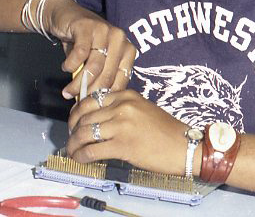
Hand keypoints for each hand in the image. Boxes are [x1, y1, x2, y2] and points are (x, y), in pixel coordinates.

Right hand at [43, 0, 136, 98]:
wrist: (67, 16)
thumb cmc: (84, 43)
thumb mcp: (95, 61)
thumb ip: (99, 78)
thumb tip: (95, 104)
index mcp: (127, 49)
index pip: (121, 79)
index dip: (107, 95)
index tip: (94, 105)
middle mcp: (120, 39)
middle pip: (108, 74)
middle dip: (91, 92)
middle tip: (78, 101)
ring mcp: (105, 31)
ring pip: (94, 66)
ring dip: (78, 83)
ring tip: (67, 91)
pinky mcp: (88, 26)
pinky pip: (81, 53)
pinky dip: (71, 64)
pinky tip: (65, 67)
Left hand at [66, 89, 189, 175]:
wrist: (183, 146)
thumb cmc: (165, 131)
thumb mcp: (142, 110)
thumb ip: (120, 110)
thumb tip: (95, 120)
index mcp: (126, 95)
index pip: (90, 100)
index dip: (76, 113)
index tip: (73, 123)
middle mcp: (122, 106)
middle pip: (84, 117)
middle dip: (72, 130)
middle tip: (71, 139)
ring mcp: (122, 125)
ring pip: (84, 133)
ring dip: (73, 145)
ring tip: (72, 151)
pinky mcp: (122, 145)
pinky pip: (91, 150)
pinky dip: (81, 156)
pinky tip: (80, 159)